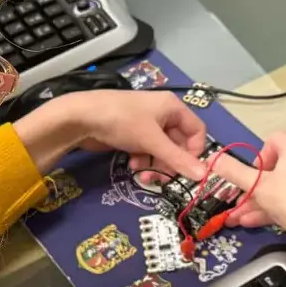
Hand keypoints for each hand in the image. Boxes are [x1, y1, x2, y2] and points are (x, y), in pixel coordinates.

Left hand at [13, 91, 207, 177]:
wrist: (81, 116)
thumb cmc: (122, 121)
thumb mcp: (152, 141)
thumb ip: (177, 159)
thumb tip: (204, 175)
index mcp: (172, 107)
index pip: (197, 131)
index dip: (194, 151)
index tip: (187, 169)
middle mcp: (162, 113)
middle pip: (178, 143)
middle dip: (171, 162)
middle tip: (162, 179)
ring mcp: (146, 123)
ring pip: (162, 149)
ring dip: (156, 164)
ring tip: (144, 175)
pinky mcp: (131, 133)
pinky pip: (146, 150)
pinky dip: (143, 160)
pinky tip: (132, 165)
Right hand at [210, 133, 285, 269]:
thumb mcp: (256, 185)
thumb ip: (233, 171)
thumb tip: (212, 158)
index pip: (276, 139)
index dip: (259, 154)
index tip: (252, 173)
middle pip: (280, 170)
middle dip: (256, 188)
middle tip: (242, 202)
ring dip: (263, 203)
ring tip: (243, 219)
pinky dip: (280, 211)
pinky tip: (259, 224)